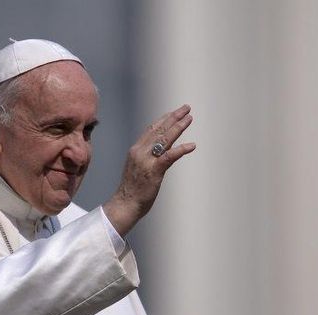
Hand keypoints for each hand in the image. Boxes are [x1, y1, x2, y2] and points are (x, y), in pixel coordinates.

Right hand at [103, 104, 195, 235]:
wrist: (125, 203)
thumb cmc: (133, 189)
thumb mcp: (139, 167)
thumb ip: (149, 156)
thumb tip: (163, 148)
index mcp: (136, 149)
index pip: (151, 129)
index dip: (164, 119)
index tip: (174, 112)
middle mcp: (140, 151)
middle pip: (159, 130)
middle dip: (173, 117)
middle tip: (186, 108)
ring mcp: (146, 160)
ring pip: (164, 139)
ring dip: (178, 127)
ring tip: (189, 118)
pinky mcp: (153, 171)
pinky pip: (169, 156)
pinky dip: (181, 149)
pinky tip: (191, 145)